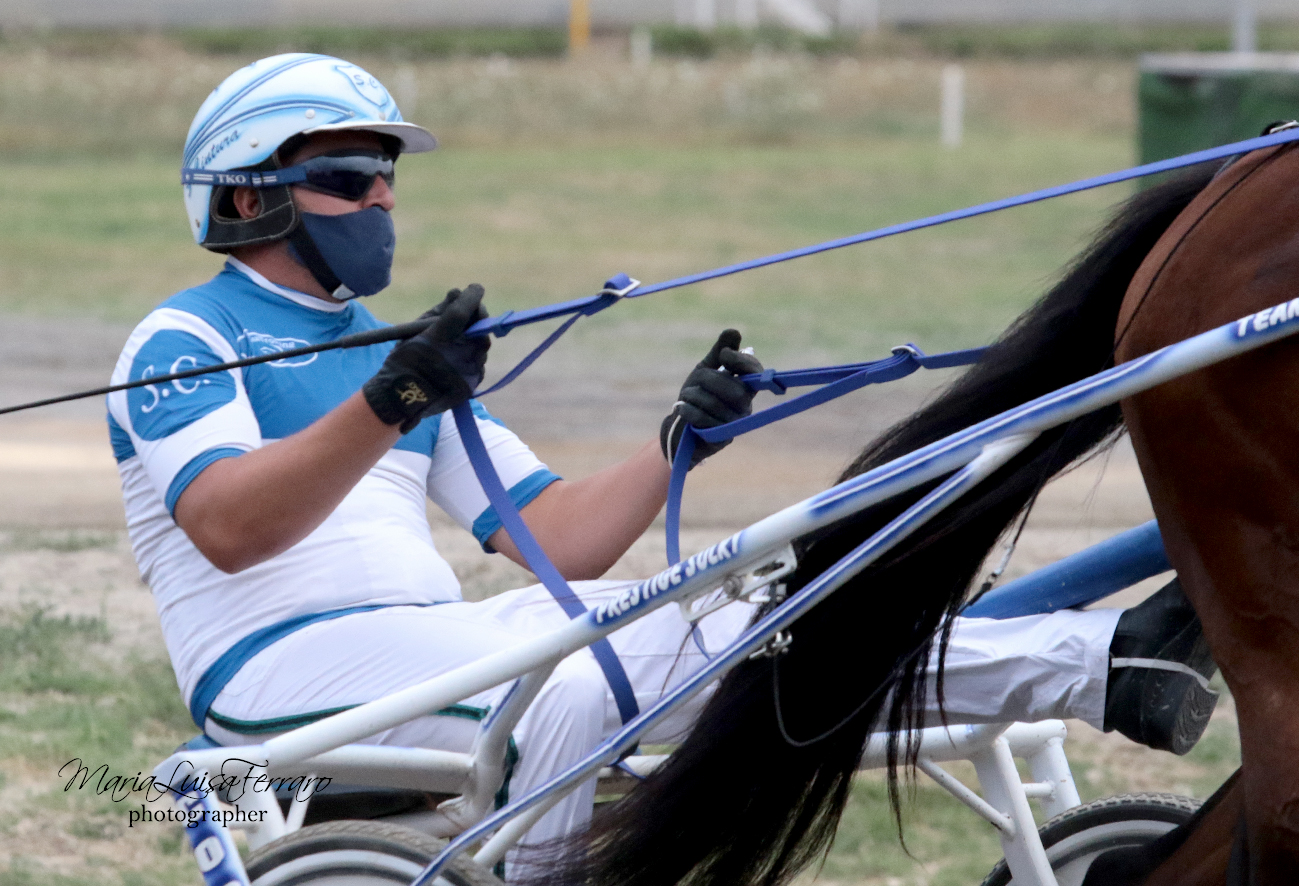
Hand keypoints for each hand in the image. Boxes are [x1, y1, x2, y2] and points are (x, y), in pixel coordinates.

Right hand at [362, 284, 489, 431]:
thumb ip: (438, 311)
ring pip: (481, 346)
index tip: (474, 289)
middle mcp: (456, 355)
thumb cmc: (403, 361)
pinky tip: (458, 358)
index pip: (462, 311)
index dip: (471, 297)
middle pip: (479, 328)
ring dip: (473, 338)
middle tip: (470, 314)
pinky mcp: (472, 384)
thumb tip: (458, 293)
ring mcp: (467, 372)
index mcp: (438, 338)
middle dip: (476, 318)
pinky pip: (478, 363)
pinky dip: (471, 356)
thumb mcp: (412, 332)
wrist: (403, 399)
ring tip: (458, 340)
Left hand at [660, 329, 762, 468]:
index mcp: (745, 387)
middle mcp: (745, 406)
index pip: (755, 372)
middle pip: (736, 390)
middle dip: (710, 380)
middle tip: (696, 378)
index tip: (724, 355)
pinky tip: (681, 407)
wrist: (679, 427)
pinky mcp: (721, 439)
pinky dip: (688, 410)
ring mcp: (734, 424)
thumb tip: (734, 332)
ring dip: (694, 395)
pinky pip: (704, 420)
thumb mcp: (705, 369)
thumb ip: (719, 352)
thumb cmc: (696, 395)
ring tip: (686, 395)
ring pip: (716, 404)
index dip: (742, 362)